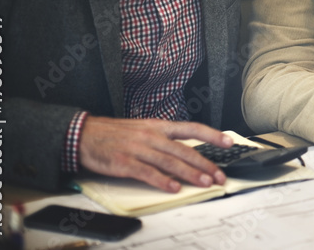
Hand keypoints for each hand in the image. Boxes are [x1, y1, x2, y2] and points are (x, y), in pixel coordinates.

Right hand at [79, 116, 232, 192]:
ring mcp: (138, 148)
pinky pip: (147, 173)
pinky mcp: (125, 162)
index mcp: (158, 126)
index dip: (212, 135)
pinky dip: (162, 181)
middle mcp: (151, 136)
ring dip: (189, 174)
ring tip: (204, 182)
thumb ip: (164, 138)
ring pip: (170, 162)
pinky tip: (174, 188)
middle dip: (205, 163)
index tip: (229, 142)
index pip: (191, 128)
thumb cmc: (114, 134)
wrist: (84, 135)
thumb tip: (186, 150)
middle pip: (184, 150)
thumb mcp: (143, 128)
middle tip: (220, 175)